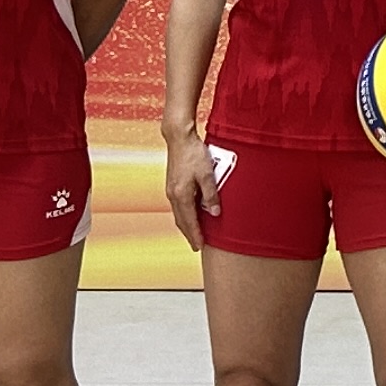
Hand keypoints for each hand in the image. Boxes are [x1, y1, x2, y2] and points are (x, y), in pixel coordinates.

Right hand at [161, 124, 216, 250]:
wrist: (179, 138)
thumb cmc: (194, 154)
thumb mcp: (207, 174)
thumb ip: (211, 194)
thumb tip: (214, 212)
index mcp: (182, 195)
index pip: (189, 221)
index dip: (195, 235)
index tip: (200, 247)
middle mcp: (173, 195)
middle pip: (181, 221)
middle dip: (189, 234)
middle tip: (196, 246)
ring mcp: (171, 190)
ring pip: (179, 214)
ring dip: (186, 225)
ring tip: (194, 234)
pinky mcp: (173, 184)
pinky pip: (178, 206)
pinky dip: (184, 215)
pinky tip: (190, 215)